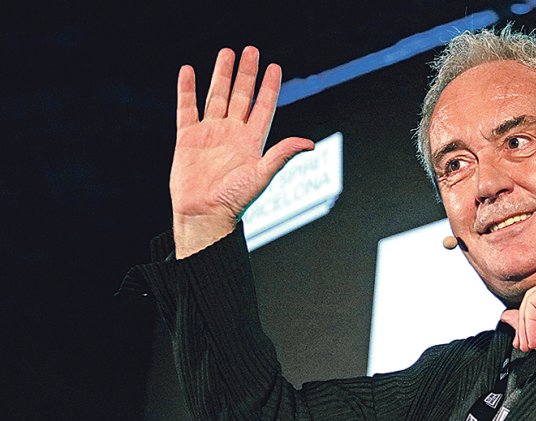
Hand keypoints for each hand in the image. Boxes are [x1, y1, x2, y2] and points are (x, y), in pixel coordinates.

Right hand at [171, 46, 313, 257]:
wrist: (204, 215)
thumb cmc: (235, 201)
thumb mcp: (262, 175)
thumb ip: (282, 155)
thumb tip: (309, 143)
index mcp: (252, 141)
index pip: (263, 106)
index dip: (269, 87)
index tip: (275, 66)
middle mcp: (232, 134)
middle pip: (241, 95)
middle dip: (246, 73)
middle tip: (251, 50)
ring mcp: (210, 134)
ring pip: (216, 96)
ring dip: (221, 75)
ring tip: (226, 53)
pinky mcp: (188, 138)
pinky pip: (187, 108)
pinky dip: (187, 90)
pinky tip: (189, 71)